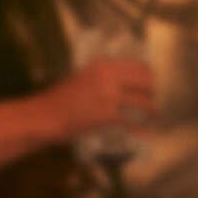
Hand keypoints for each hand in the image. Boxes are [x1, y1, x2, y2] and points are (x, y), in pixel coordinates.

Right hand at [43, 57, 157, 137]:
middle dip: (152, 92)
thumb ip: (105, 77)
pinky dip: (142, 128)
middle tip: (151, 100)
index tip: (151, 84)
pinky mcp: (107, 115)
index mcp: (103, 65)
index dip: (148, 76)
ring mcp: (109, 96)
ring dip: (151, 110)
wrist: (43, 116)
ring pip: (143, 101)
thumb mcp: (84, 77)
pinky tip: (148, 133)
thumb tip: (127, 82)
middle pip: (146, 81)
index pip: (138, 66)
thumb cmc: (61, 99)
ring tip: (154, 115)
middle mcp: (108, 77)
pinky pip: (132, 122)